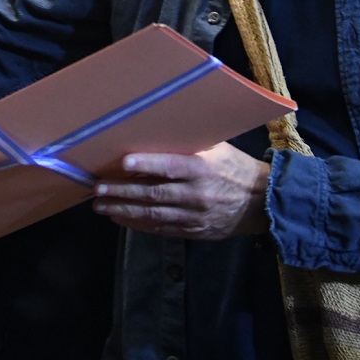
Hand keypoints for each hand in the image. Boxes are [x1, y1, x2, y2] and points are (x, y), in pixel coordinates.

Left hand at [93, 142, 268, 238]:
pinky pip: (161, 229)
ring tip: (101, 206)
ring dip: (124, 210)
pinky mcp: (193, 232)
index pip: (170, 166)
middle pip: (154, 193)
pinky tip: (122, 220)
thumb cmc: (235, 167)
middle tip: (97, 189)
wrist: (261, 203)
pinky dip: (139, 225)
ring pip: (153, 214)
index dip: (145, 165)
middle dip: (122, 191)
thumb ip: (191, 143)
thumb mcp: (218, 148)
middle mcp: (196, 193)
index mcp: (202, 168)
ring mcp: (194, 216)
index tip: (121, 163)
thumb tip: (158, 128)